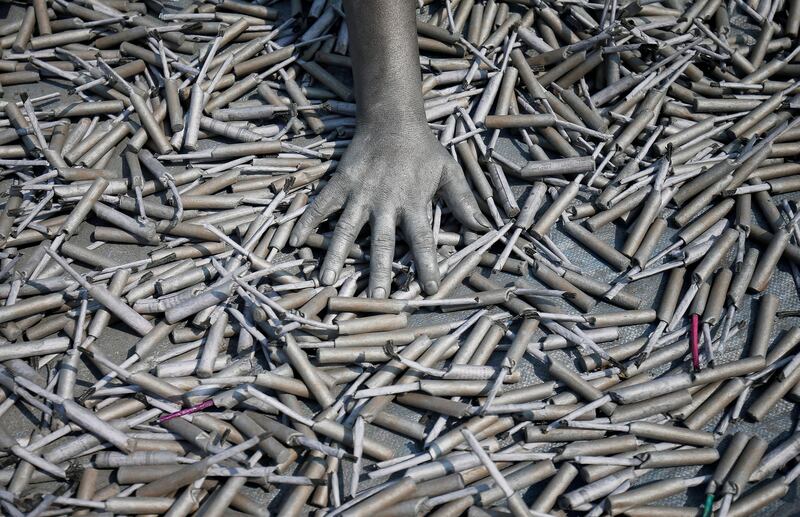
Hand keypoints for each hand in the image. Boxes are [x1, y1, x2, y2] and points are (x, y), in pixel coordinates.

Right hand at [289, 122, 489, 296]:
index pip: (423, 240)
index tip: (430, 289)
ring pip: (348, 229)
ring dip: (337, 255)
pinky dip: (307, 221)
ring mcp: (360, 193)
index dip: (427, 265)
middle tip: (375, 300)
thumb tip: (483, 227)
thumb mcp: (448, 172)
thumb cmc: (423, 149)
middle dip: (379, 272)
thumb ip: (463, 201)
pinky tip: (295, 242)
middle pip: (382, 242)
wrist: (391, 118)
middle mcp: (385, 201)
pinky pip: (322, 205)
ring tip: (326, 280)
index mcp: (413, 202)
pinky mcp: (341, 183)